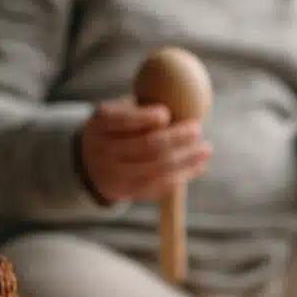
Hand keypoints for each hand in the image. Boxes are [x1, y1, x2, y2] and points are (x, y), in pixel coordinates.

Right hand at [79, 98, 211, 202]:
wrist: (90, 162)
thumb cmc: (116, 128)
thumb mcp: (119, 110)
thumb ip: (144, 107)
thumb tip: (184, 104)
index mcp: (100, 124)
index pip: (121, 120)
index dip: (144, 118)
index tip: (166, 113)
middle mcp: (103, 151)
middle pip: (145, 146)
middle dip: (176, 138)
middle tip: (197, 129)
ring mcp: (114, 175)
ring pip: (156, 170)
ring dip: (186, 160)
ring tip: (205, 149)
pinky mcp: (127, 192)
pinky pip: (158, 187)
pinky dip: (181, 176)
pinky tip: (197, 166)